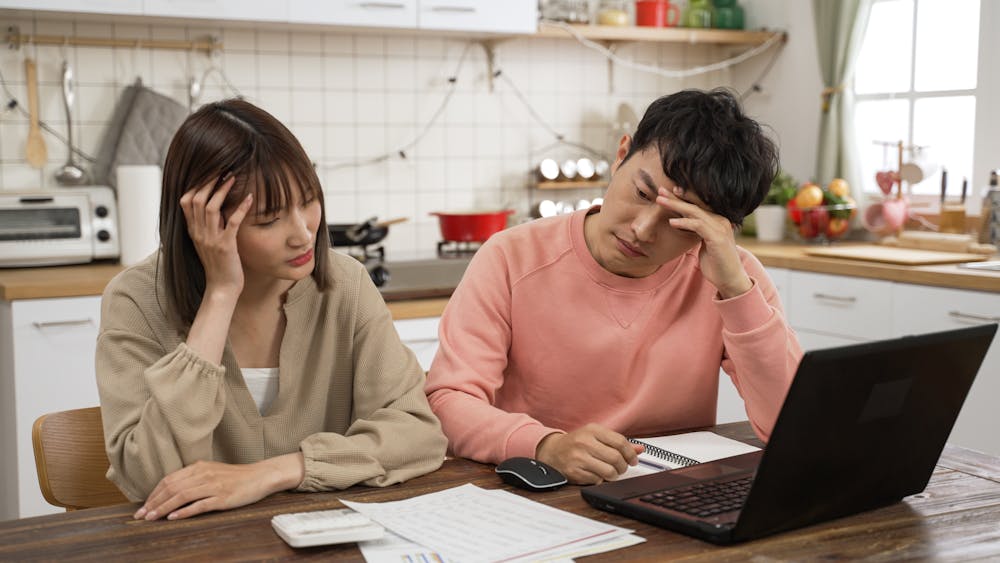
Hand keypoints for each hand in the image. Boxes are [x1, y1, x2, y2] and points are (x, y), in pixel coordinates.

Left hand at [134, 453, 303, 520]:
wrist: (261, 475)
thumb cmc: (237, 476)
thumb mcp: (213, 472)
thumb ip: (195, 478)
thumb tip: (173, 491)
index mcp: (199, 467)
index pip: (170, 479)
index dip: (154, 493)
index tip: (145, 505)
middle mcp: (204, 474)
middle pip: (172, 488)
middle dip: (154, 502)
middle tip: (141, 515)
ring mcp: (213, 486)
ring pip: (181, 496)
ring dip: (163, 508)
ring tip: (152, 518)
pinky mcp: (223, 497)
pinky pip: (199, 505)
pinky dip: (184, 511)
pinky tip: (174, 517)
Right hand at [179, 176, 253, 297]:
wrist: (222, 288)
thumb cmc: (219, 265)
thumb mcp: (208, 242)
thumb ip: (208, 225)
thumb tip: (217, 206)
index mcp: (193, 231)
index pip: (186, 201)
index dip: (196, 185)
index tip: (209, 173)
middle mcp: (199, 233)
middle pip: (197, 200)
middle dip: (209, 182)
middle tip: (222, 169)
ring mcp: (211, 239)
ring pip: (211, 208)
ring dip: (223, 190)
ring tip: (233, 177)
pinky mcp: (226, 246)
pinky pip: (232, 223)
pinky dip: (241, 208)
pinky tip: (250, 198)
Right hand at [535, 423, 642, 484]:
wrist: (551, 451)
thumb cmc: (576, 443)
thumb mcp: (596, 437)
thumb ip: (618, 442)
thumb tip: (640, 449)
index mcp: (592, 430)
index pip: (620, 442)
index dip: (630, 453)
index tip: (633, 460)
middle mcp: (584, 442)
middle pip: (616, 458)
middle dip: (623, 467)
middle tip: (621, 468)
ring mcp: (578, 457)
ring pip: (609, 471)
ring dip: (613, 475)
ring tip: (609, 472)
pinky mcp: (574, 471)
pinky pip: (597, 480)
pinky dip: (600, 479)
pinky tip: (595, 474)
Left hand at [657, 186, 751, 297]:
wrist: (730, 279)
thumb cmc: (716, 263)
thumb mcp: (703, 244)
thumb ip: (696, 232)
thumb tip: (681, 224)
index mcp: (717, 220)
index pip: (697, 205)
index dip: (682, 198)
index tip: (666, 193)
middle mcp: (720, 220)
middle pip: (695, 205)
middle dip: (676, 196)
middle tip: (660, 189)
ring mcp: (720, 227)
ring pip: (695, 211)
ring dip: (676, 205)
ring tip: (660, 201)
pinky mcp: (718, 237)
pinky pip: (698, 225)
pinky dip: (684, 222)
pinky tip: (671, 222)